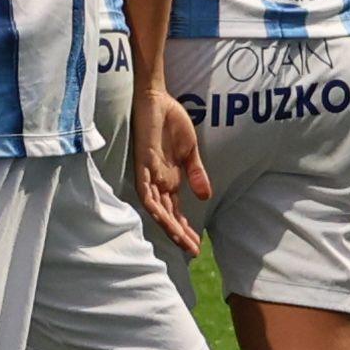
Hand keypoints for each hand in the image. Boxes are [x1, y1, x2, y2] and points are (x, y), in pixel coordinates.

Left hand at [134, 83, 210, 259]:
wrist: (157, 98)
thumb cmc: (171, 121)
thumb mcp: (190, 151)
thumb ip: (196, 173)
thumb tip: (206, 197)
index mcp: (169, 179)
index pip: (176, 211)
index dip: (185, 228)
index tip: (197, 245)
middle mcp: (158, 181)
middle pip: (167, 214)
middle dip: (180, 233)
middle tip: (193, 252)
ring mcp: (149, 173)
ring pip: (156, 208)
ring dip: (168, 225)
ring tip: (182, 241)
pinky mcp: (142, 163)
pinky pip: (145, 189)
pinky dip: (153, 204)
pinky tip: (161, 217)